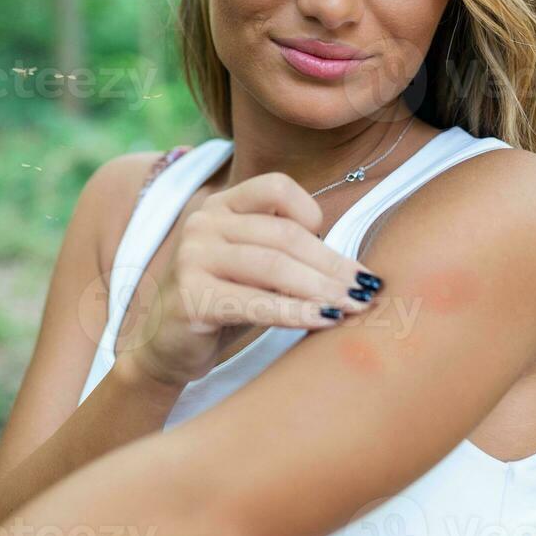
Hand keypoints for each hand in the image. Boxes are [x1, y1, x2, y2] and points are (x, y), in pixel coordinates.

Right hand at [118, 171, 382, 386]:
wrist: (168, 348)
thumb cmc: (226, 303)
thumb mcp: (256, 267)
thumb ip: (290, 253)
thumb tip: (358, 271)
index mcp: (221, 205)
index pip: (276, 188)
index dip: (314, 214)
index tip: (339, 256)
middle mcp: (202, 223)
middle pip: (283, 235)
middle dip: (332, 265)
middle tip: (367, 290)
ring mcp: (192, 258)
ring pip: (273, 267)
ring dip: (321, 289)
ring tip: (354, 307)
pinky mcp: (190, 298)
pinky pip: (255, 303)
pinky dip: (295, 313)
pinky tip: (324, 321)